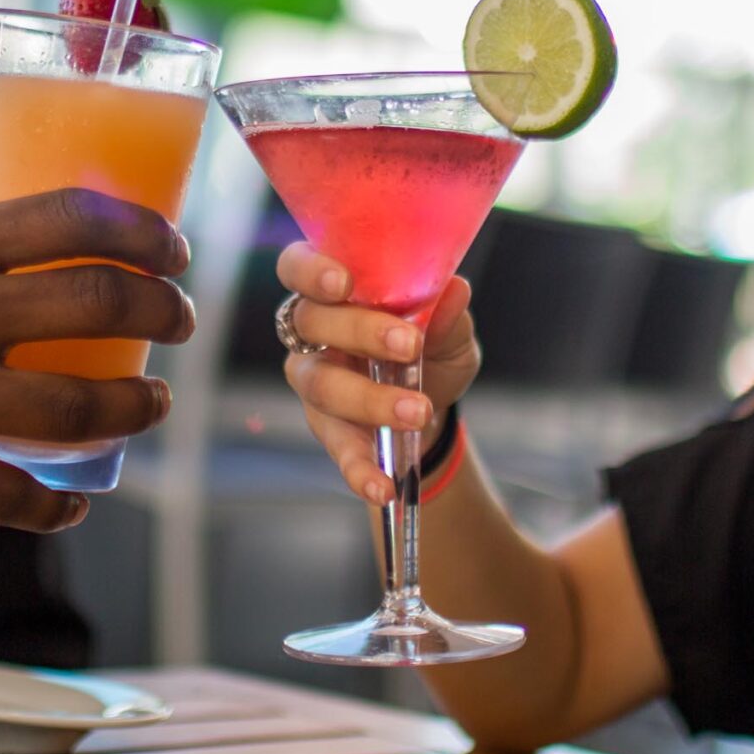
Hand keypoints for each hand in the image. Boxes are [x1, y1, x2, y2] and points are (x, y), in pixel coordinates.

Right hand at [0, 189, 193, 538]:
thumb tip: (34, 251)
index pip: (71, 217)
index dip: (142, 232)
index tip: (173, 249)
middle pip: (100, 302)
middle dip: (162, 313)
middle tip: (180, 322)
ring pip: (82, 405)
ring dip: (135, 407)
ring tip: (149, 404)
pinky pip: (24, 495)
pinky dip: (62, 502)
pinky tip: (74, 498)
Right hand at [274, 242, 481, 505]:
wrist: (434, 406)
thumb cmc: (431, 347)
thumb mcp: (450, 330)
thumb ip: (448, 313)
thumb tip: (455, 291)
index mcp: (335, 290)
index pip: (298, 266)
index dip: (311, 271)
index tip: (344, 283)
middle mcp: (312, 331)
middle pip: (311, 321)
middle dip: (359, 331)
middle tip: (409, 345)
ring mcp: (314, 381)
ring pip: (321, 384)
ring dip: (369, 399)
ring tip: (416, 412)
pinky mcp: (327, 428)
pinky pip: (335, 448)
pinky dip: (359, 469)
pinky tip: (382, 487)